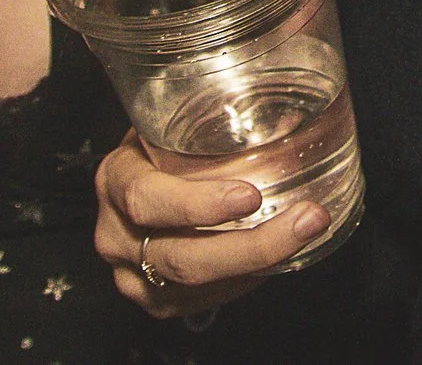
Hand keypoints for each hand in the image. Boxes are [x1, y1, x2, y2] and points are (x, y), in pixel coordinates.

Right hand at [93, 133, 331, 317]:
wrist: (128, 190)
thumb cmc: (156, 151)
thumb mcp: (168, 128)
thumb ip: (212, 123)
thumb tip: (291, 120)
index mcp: (115, 180)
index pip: (147, 199)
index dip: (198, 204)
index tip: (251, 195)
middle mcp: (115, 235)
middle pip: (182, 259)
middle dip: (253, 246)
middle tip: (306, 219)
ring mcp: (132, 276)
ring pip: (199, 286)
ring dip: (261, 263)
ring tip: (307, 232)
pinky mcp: (156, 301)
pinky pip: (206, 300)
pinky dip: (246, 279)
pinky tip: (276, 255)